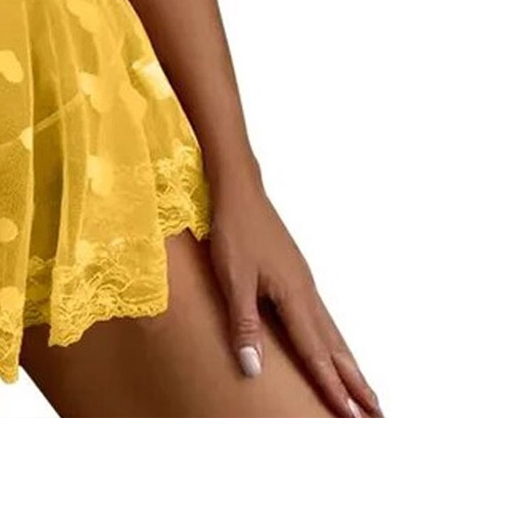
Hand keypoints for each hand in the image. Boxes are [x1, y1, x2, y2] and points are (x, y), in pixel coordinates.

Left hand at [206, 180, 382, 416]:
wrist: (240, 192)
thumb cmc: (235, 232)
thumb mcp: (233, 279)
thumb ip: (244, 325)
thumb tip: (253, 370)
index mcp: (295, 297)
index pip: (316, 353)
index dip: (332, 388)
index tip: (352, 419)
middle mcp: (307, 294)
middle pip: (336, 348)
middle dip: (356, 384)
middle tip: (378, 418)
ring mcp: (304, 284)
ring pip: (333, 334)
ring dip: (349, 367)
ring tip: (365, 394)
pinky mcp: (296, 277)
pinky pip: (323, 320)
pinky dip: (334, 344)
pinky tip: (332, 349)